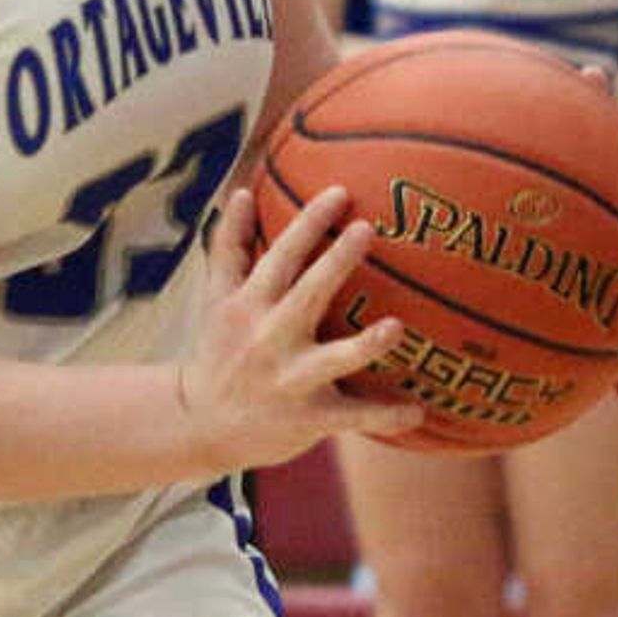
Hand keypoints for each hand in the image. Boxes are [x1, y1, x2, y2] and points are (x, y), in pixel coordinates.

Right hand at [165, 184, 443, 468]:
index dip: (308, 224)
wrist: (200, 425)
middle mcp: (267, 339)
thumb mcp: (216, 299)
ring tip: (396, 327)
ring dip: (364, 345)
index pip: (279, 256)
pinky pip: (351, 417)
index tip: (339, 193)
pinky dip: (384, 416)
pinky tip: (417, 410)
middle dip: (335, 263)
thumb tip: (241, 191)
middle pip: (305, 295)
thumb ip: (229, 246)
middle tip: (366, 229)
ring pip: (331, 360)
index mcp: (248, 306)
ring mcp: (288, 380)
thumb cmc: (219, 350)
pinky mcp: (307, 418)